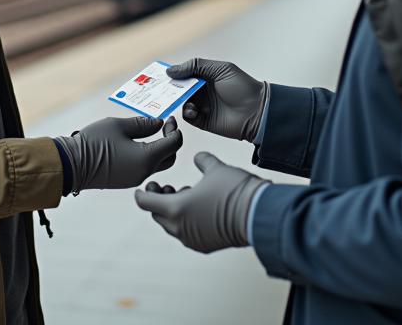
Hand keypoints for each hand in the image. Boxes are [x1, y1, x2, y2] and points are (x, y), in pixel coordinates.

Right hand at [55, 116, 181, 193]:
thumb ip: (143, 123)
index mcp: (147, 158)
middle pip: (170, 157)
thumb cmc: (94, 143)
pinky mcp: (126, 180)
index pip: (173, 144)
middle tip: (164, 127)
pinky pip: (145, 169)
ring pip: (158, 164)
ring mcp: (135, 179)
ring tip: (150, 134)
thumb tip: (159, 123)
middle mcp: (145, 172)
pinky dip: (148, 157)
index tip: (169, 119)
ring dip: (160, 150)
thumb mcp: (119, 125)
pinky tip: (138, 144)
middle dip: (171, 141)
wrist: (72, 165)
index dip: (174, 129)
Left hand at [134, 152, 268, 253]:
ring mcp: (191, 239)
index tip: (148, 184)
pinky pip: (187, 234)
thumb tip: (199, 157)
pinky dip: (186, 221)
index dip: (143, 193)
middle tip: (167, 187)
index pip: (145, 202)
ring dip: (174, 210)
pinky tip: (198, 209)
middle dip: (159, 200)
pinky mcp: (204, 245)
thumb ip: (202, 160)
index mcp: (175, 208)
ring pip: (172, 225)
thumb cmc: (235, 190)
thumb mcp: (215, 168)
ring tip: (186, 194)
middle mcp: (179, 228)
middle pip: (158, 214)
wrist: (258, 214)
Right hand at [168, 58, 266, 141]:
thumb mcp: (220, 69)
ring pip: (181, 102)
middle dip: (170, 88)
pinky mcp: (203, 120)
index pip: (185, 73)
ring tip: (183, 99)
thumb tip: (171, 70)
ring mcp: (202, 105)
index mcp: (206, 76)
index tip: (160, 74)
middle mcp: (202, 91)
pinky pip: (188, 116)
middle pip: (180, 88)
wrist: (257, 112)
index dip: (173, 73)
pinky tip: (192, 110)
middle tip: (159, 89)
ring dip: (179, 100)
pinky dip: (187, 112)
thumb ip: (196, 66)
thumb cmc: (242, 87)